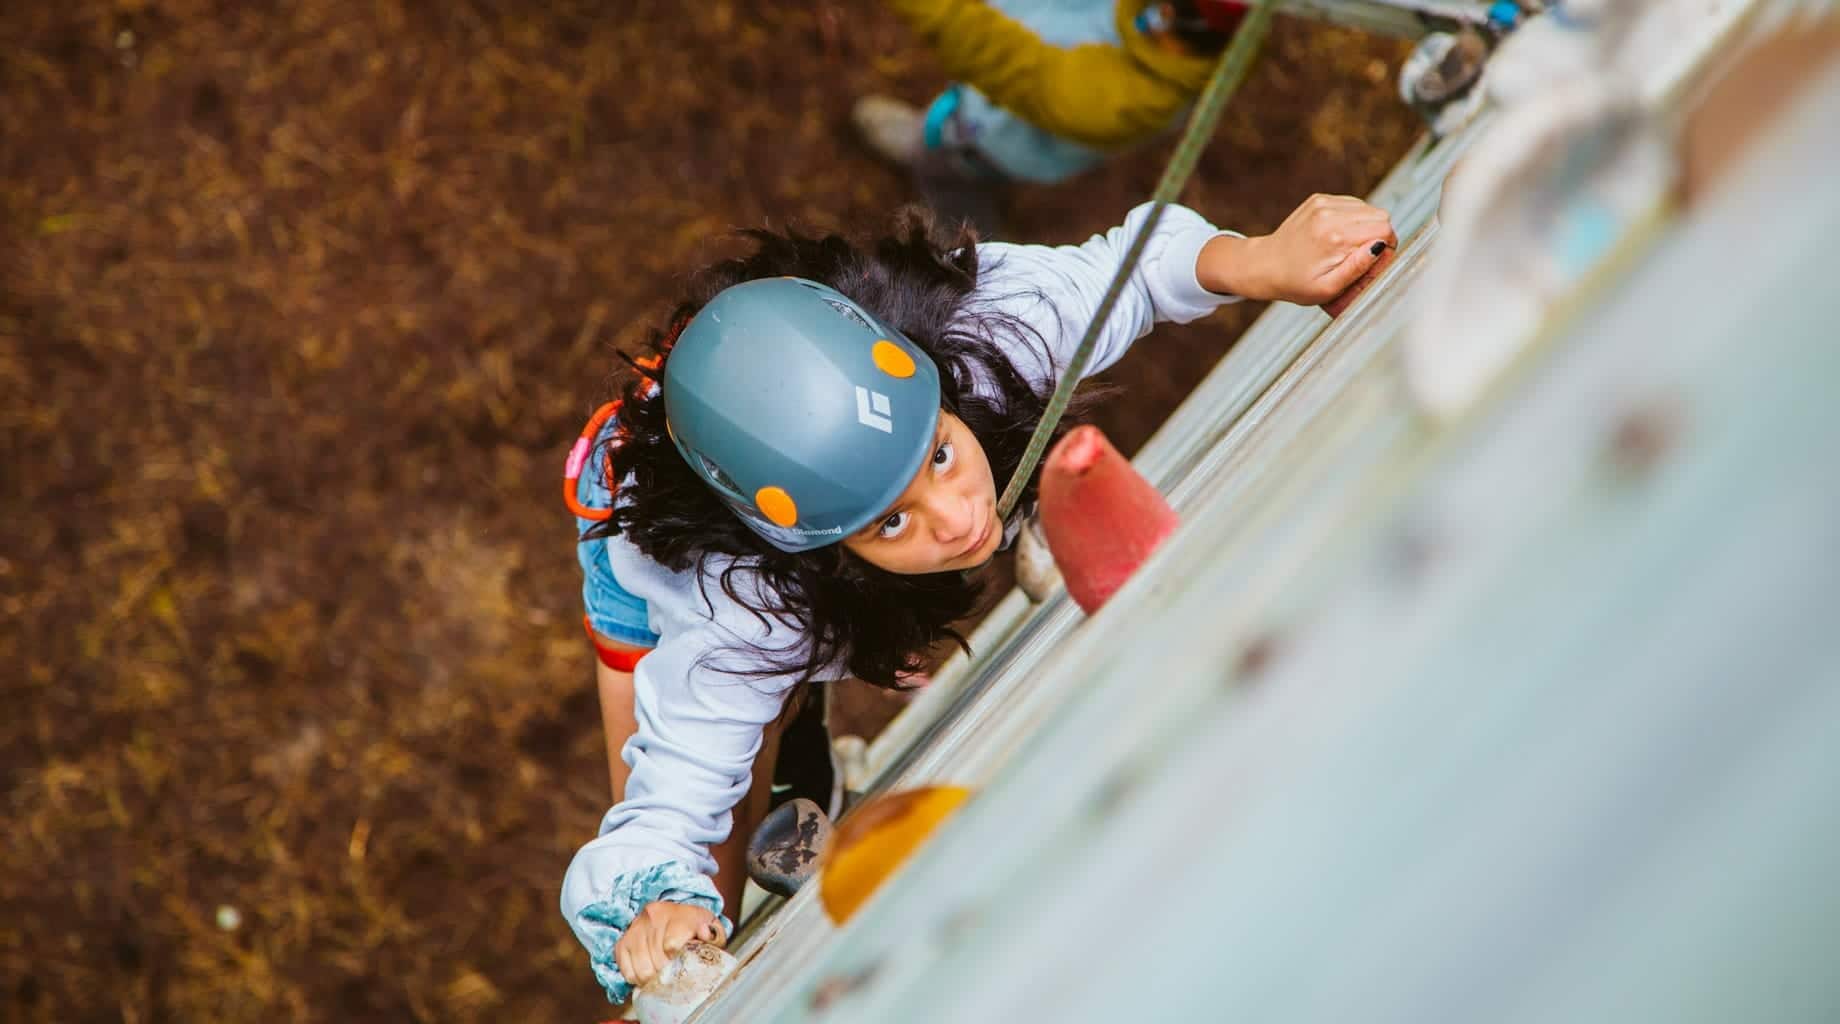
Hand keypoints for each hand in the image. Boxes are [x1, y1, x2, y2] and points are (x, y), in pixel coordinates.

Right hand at [614, 900, 725, 990]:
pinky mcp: (622, 942)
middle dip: (668, 975)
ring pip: (642, 970)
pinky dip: (638, 978)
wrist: (675, 916)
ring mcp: (636, 929)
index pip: (671, 944)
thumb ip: (715, 934)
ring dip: (653, 980)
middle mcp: (653, 916)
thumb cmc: (694, 928)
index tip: (683, 967)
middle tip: (675, 977)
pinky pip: (626, 971)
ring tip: (662, 977)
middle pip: (657, 961)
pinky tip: (649, 973)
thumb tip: (706, 933)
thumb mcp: (712, 929)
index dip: (678, 962)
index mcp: (678, 913)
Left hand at [1201, 194, 1395, 305]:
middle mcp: (1330, 215)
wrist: (1265, 265)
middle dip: (1378, 235)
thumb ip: (1357, 268)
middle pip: (1380, 215)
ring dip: (1364, 225)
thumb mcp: (1328, 288)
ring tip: (1345, 246)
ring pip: (1367, 207)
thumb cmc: (1297, 284)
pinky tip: (1336, 234)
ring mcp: (1323, 203)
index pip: (1384, 230)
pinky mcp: (1319, 198)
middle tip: (1360, 254)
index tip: (1373, 260)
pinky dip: (1351, 218)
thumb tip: (1379, 247)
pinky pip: (1351, 203)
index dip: (1386, 246)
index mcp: (1335, 237)